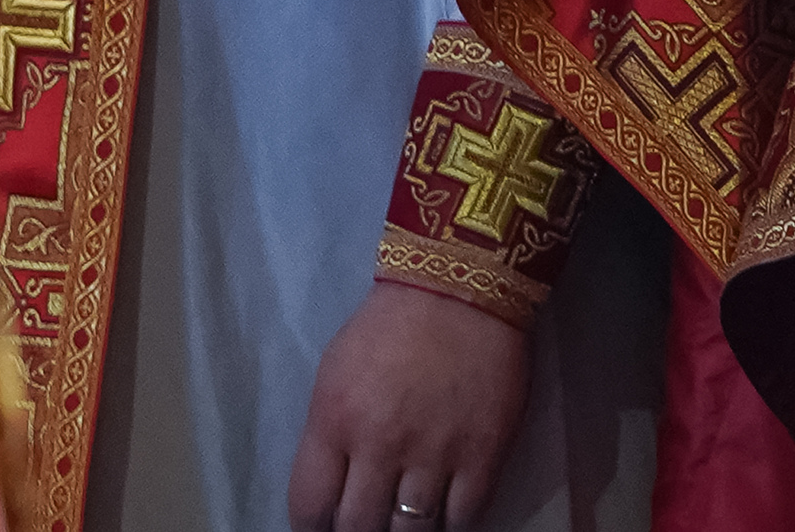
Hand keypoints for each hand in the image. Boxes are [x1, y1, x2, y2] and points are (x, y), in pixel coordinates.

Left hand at [288, 282, 531, 531]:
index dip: (314, 531)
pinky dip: (454, 526)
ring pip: (412, 531)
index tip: (326, 529)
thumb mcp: (335, 376)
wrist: (462, 286)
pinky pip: (465, 517)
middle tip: (369, 526)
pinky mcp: (484, 451)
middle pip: (358, 529)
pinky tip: (448, 516)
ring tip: (408, 523)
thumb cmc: (390, 327)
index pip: (309, 509)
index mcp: (334, 423)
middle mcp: (380, 445)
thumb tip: (334, 488)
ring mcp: (435, 451)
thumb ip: (329, 436)